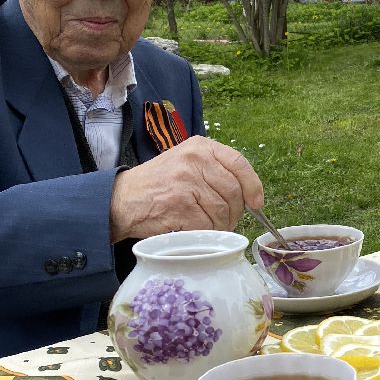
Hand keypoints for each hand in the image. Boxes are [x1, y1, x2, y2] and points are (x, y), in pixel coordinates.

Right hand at [109, 136, 263, 240]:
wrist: (121, 199)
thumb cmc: (158, 184)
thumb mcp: (186, 162)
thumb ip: (215, 170)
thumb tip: (250, 194)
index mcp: (200, 147)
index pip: (239, 163)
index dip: (253, 185)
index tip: (257, 202)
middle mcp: (195, 160)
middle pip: (234, 192)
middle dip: (235, 212)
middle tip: (226, 220)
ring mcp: (187, 182)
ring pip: (222, 211)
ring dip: (220, 225)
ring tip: (207, 225)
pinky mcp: (180, 205)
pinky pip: (207, 225)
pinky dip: (205, 233)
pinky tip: (194, 229)